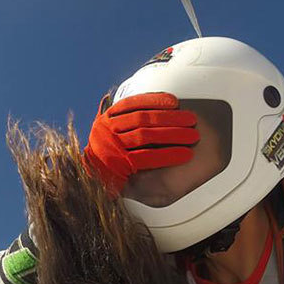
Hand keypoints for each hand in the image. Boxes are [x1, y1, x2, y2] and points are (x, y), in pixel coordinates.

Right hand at [83, 92, 198, 193]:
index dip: (155, 101)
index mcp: (106, 119)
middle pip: (144, 118)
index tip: (175, 102)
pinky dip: (168, 155)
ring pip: (147, 136)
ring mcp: (112, 147)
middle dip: (171, 118)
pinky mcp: (119, 165)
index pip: (133, 103)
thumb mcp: (107, 133)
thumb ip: (119, 119)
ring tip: (193, 136)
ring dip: (173, 134)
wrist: (91, 182)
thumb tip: (133, 103)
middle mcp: (107, 130)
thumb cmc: (105, 156)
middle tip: (191, 119)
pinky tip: (184, 155)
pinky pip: (148, 157)